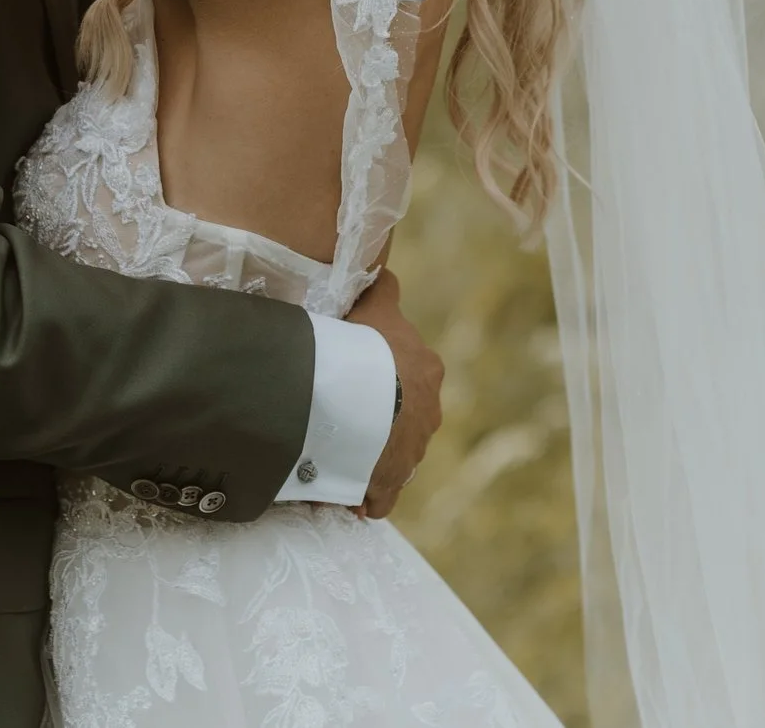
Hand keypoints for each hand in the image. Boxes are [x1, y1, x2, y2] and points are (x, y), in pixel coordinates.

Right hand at [345, 270, 443, 519]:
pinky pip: (379, 493)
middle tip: (343, 417)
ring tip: (335, 456)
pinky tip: (344, 494)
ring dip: (369, 455)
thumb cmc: (367, 343)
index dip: (387, 376)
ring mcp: (412, 449)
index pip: (412, 371)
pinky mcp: (393, 479)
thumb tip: (385, 271)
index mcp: (426, 369)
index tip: (364, 381)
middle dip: (380, 420)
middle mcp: (428, 410)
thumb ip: (383, 290)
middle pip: (404, 416)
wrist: (361, 394)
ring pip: (391, 453)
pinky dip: (365, 494)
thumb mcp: (377, 305)